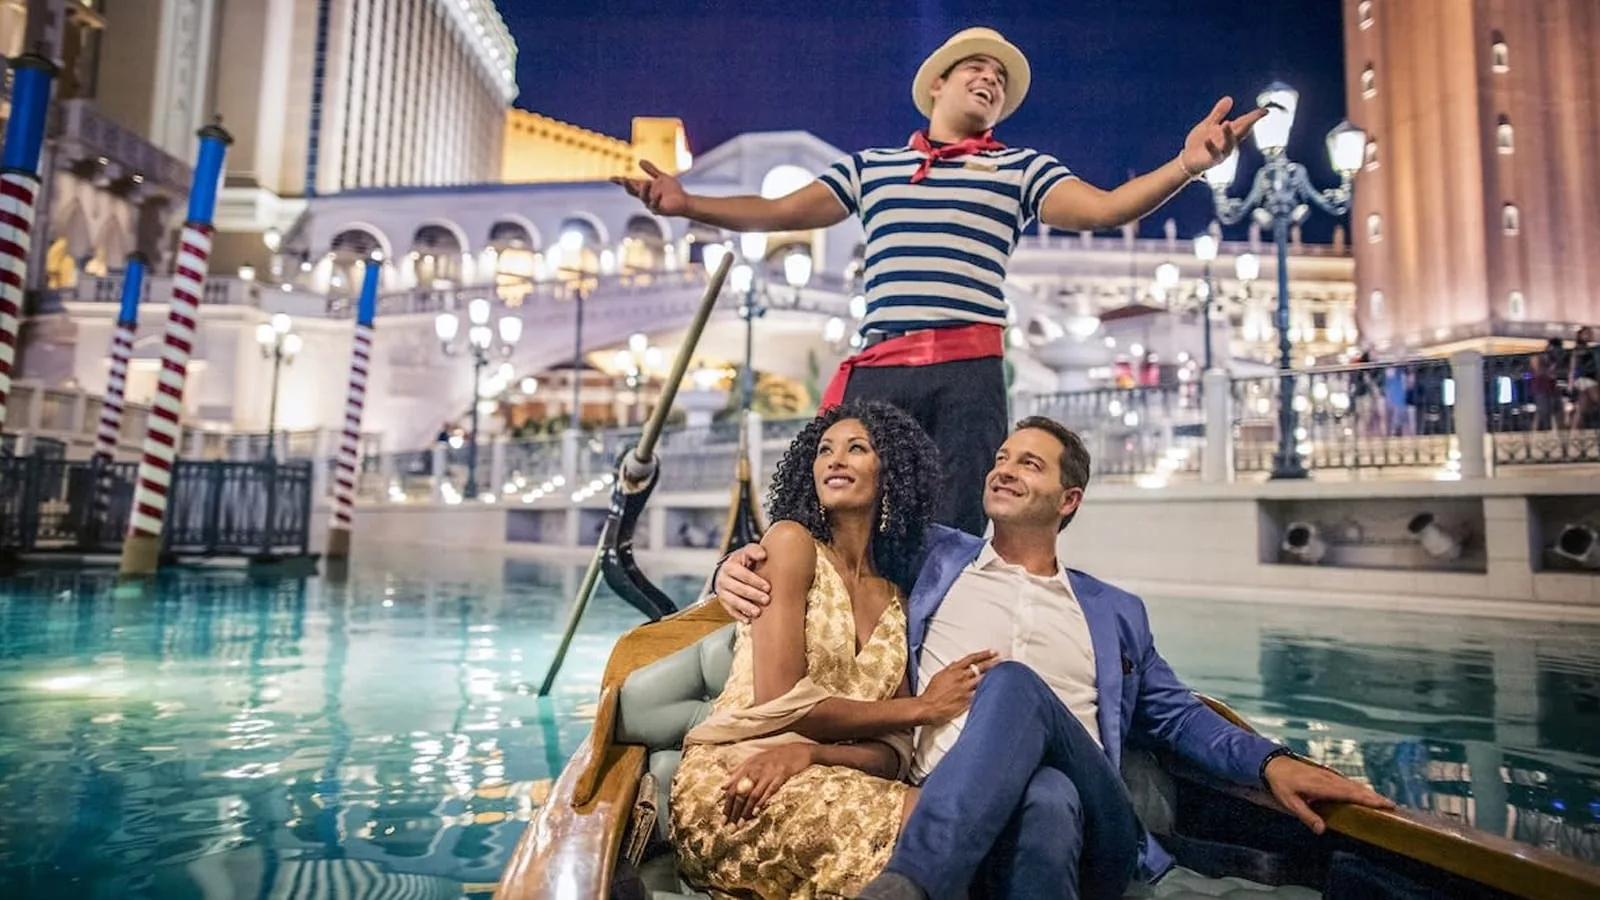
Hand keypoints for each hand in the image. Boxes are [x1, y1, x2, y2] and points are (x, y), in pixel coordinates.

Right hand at [611, 159, 689, 215]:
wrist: (684, 201)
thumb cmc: (673, 190)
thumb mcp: (661, 177)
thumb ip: (651, 170)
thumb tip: (640, 161)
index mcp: (645, 188)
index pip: (630, 184)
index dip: (620, 182)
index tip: (611, 178)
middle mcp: (646, 197)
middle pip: (632, 192)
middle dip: (627, 186)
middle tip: (624, 179)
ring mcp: (652, 204)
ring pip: (644, 198)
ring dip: (645, 190)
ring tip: (648, 182)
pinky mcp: (660, 209)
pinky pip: (655, 205)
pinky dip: (656, 199)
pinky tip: (658, 193)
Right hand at [714, 543, 769, 623]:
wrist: (732, 570)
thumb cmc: (745, 560)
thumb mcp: (748, 551)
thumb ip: (755, 551)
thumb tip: (763, 555)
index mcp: (729, 566)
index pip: (742, 574)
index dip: (755, 581)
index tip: (768, 587)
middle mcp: (722, 579)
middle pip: (738, 589)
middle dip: (753, 595)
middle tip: (767, 600)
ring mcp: (721, 592)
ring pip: (732, 601)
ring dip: (746, 607)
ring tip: (758, 612)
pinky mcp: (723, 602)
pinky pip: (730, 611)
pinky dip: (739, 616)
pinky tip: (748, 620)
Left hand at [721, 744, 812, 821]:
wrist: (798, 750)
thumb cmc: (775, 756)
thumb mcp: (754, 760)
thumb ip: (738, 772)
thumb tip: (723, 786)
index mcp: (748, 766)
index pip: (732, 788)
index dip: (726, 805)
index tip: (722, 820)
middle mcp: (756, 769)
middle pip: (740, 793)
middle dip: (733, 811)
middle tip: (729, 826)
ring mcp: (768, 773)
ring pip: (753, 794)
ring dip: (745, 810)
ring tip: (740, 824)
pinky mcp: (781, 775)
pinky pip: (769, 790)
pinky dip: (762, 801)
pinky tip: (756, 812)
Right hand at [916, 651, 1000, 724]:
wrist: (928, 707)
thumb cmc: (932, 693)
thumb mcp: (939, 676)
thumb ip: (950, 669)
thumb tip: (956, 663)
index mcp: (953, 670)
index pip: (972, 659)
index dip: (983, 654)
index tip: (992, 652)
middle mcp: (961, 678)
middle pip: (980, 667)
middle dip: (992, 662)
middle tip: (1001, 660)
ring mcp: (965, 689)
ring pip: (983, 680)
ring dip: (993, 676)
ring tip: (1003, 674)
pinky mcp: (967, 700)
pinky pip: (980, 694)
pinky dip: (988, 690)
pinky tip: (995, 689)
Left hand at [1179, 97, 1269, 174]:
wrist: (1187, 160)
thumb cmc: (1199, 142)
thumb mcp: (1208, 124)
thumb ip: (1219, 113)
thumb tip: (1229, 98)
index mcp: (1228, 132)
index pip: (1244, 123)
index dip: (1254, 117)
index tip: (1266, 111)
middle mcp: (1228, 142)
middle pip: (1241, 132)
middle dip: (1250, 123)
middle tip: (1258, 114)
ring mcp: (1221, 152)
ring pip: (1229, 144)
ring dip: (1229, 134)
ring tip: (1226, 123)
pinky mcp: (1212, 160)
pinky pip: (1213, 154)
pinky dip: (1211, 147)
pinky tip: (1207, 140)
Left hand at [1263, 754, 1395, 834]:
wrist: (1274, 764)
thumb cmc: (1281, 784)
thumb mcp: (1290, 802)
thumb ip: (1306, 815)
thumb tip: (1322, 830)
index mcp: (1323, 786)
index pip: (1350, 793)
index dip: (1368, 799)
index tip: (1384, 803)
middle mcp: (1329, 779)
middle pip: (1356, 788)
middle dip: (1374, 796)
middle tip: (1392, 805)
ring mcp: (1329, 775)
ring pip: (1353, 784)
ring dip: (1368, 792)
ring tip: (1383, 801)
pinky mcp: (1327, 775)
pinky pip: (1347, 782)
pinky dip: (1358, 788)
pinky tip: (1364, 793)